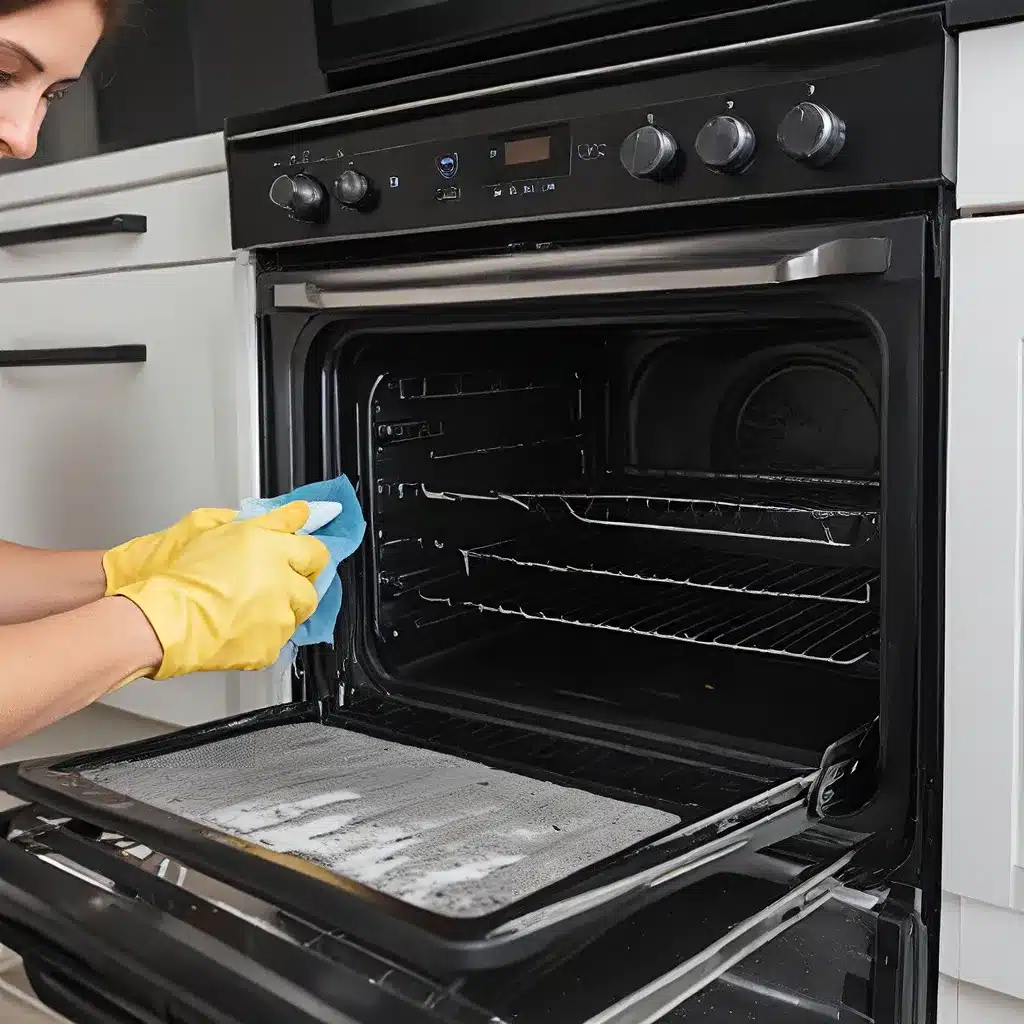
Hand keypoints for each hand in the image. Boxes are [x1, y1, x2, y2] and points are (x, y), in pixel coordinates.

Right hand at [116, 502, 328, 678]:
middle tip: (265, 588)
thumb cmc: (186, 572)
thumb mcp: (225, 530)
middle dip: (294, 588)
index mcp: (277, 552)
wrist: (166, 618)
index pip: (317, 552)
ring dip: (279, 613)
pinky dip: (261, 638)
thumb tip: (300, 512)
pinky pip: (274, 643)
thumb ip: (273, 521)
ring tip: (245, 610)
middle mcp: (285, 586)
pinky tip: (236, 629)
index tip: (295, 560)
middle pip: (310, 589)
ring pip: (294, 617)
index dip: (305, 556)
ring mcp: (279, 621)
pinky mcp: (268, 649)